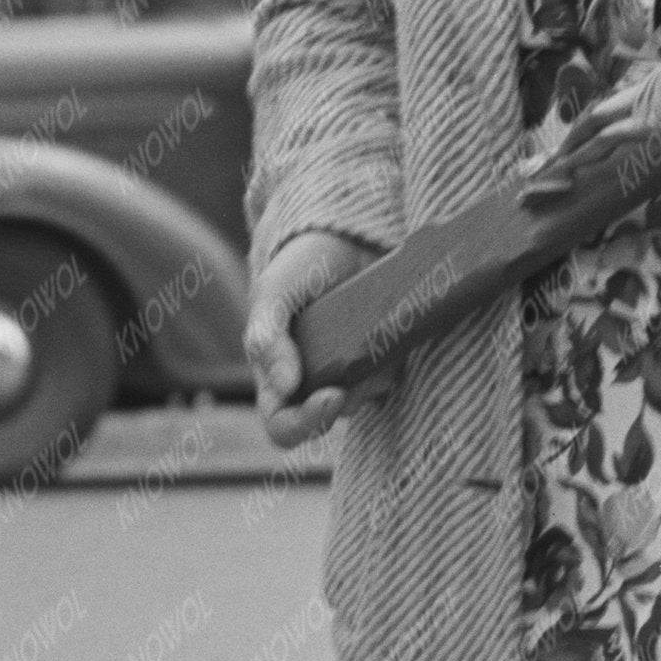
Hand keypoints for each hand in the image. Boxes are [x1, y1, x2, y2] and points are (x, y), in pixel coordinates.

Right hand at [245, 231, 375, 449]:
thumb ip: (266, 335)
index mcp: (276, 376)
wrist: (348, 235)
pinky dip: (393, 360)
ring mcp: (349, 374)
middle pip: (327, 420)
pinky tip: (391, 330)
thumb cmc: (301, 264)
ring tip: (375, 330)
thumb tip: (286, 387)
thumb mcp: (275, 291)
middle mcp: (312, 383)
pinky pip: (390, 377)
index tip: (333, 396)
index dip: (304, 423)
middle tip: (361, 374)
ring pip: (364, 398)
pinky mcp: (381, 361)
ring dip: (373, 375)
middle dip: (345, 401)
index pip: (282, 425)